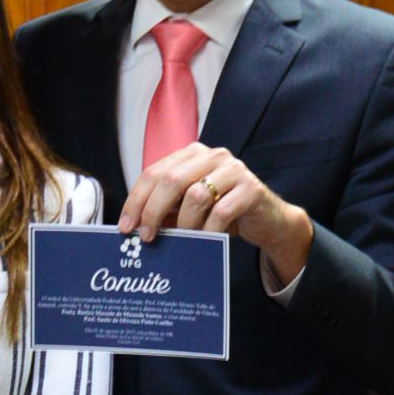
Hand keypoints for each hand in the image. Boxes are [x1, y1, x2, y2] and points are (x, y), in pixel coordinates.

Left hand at [118, 143, 312, 286]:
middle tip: (146, 237)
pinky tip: (206, 239)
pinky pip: (222, 212)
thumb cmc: (223, 212)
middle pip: (171, 180)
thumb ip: (165, 208)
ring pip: (196, 196)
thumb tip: (133, 225)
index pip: (154, 172)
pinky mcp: (251, 189)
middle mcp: (212, 156)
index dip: (136, 200)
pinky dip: (209, 229)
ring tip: (183, 238)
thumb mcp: (189, 208)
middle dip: (152, 211)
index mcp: (192, 155)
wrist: (267, 220)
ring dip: (184, 223)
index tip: (126, 226)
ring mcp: (234, 170)